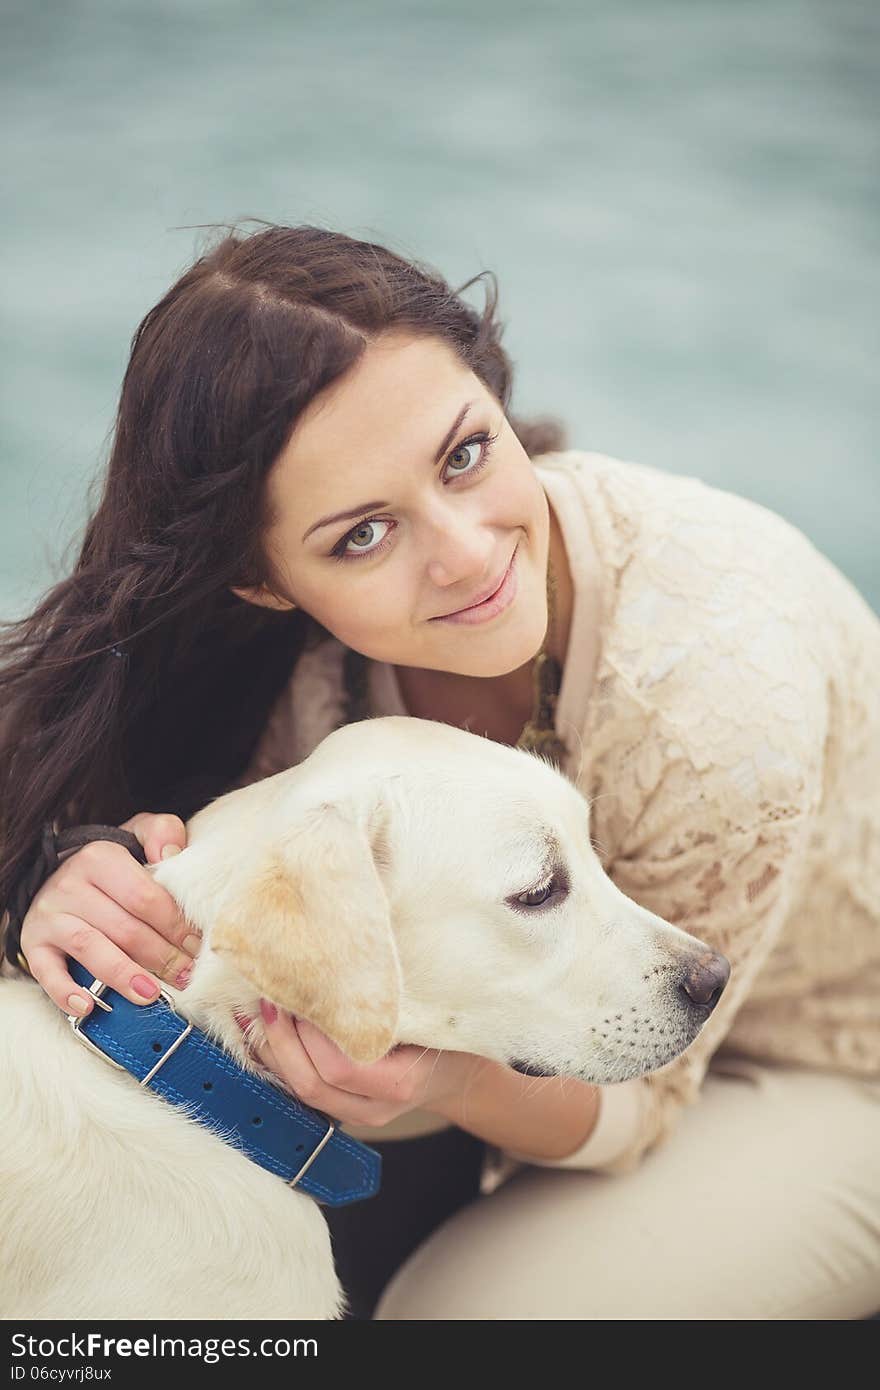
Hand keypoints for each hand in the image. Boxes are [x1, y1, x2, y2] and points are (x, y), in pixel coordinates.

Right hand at [19, 812, 200, 1018]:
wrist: (60, 873)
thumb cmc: (115, 864)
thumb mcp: (139, 835)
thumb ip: (163, 833)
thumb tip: (173, 856)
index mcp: (100, 857)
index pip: (145, 897)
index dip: (176, 926)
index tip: (198, 946)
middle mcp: (70, 884)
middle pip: (124, 928)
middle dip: (161, 956)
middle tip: (186, 976)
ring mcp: (50, 915)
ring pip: (90, 948)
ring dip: (123, 975)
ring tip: (151, 994)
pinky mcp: (33, 943)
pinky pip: (47, 971)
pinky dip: (66, 992)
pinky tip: (88, 1006)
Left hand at [238, 1000, 481, 1128]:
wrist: (459, 1073)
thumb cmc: (449, 1033)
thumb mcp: (433, 1012)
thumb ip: (394, 997)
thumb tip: (352, 955)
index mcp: (402, 1083)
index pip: (340, 1066)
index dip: (312, 1033)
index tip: (300, 993)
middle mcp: (376, 1107)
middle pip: (312, 1084)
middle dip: (282, 1040)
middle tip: (268, 999)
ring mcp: (358, 1114)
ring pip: (300, 1090)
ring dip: (272, 1051)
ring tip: (255, 1013)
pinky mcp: (342, 1108)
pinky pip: (302, 1088)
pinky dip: (280, 1060)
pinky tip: (265, 1033)